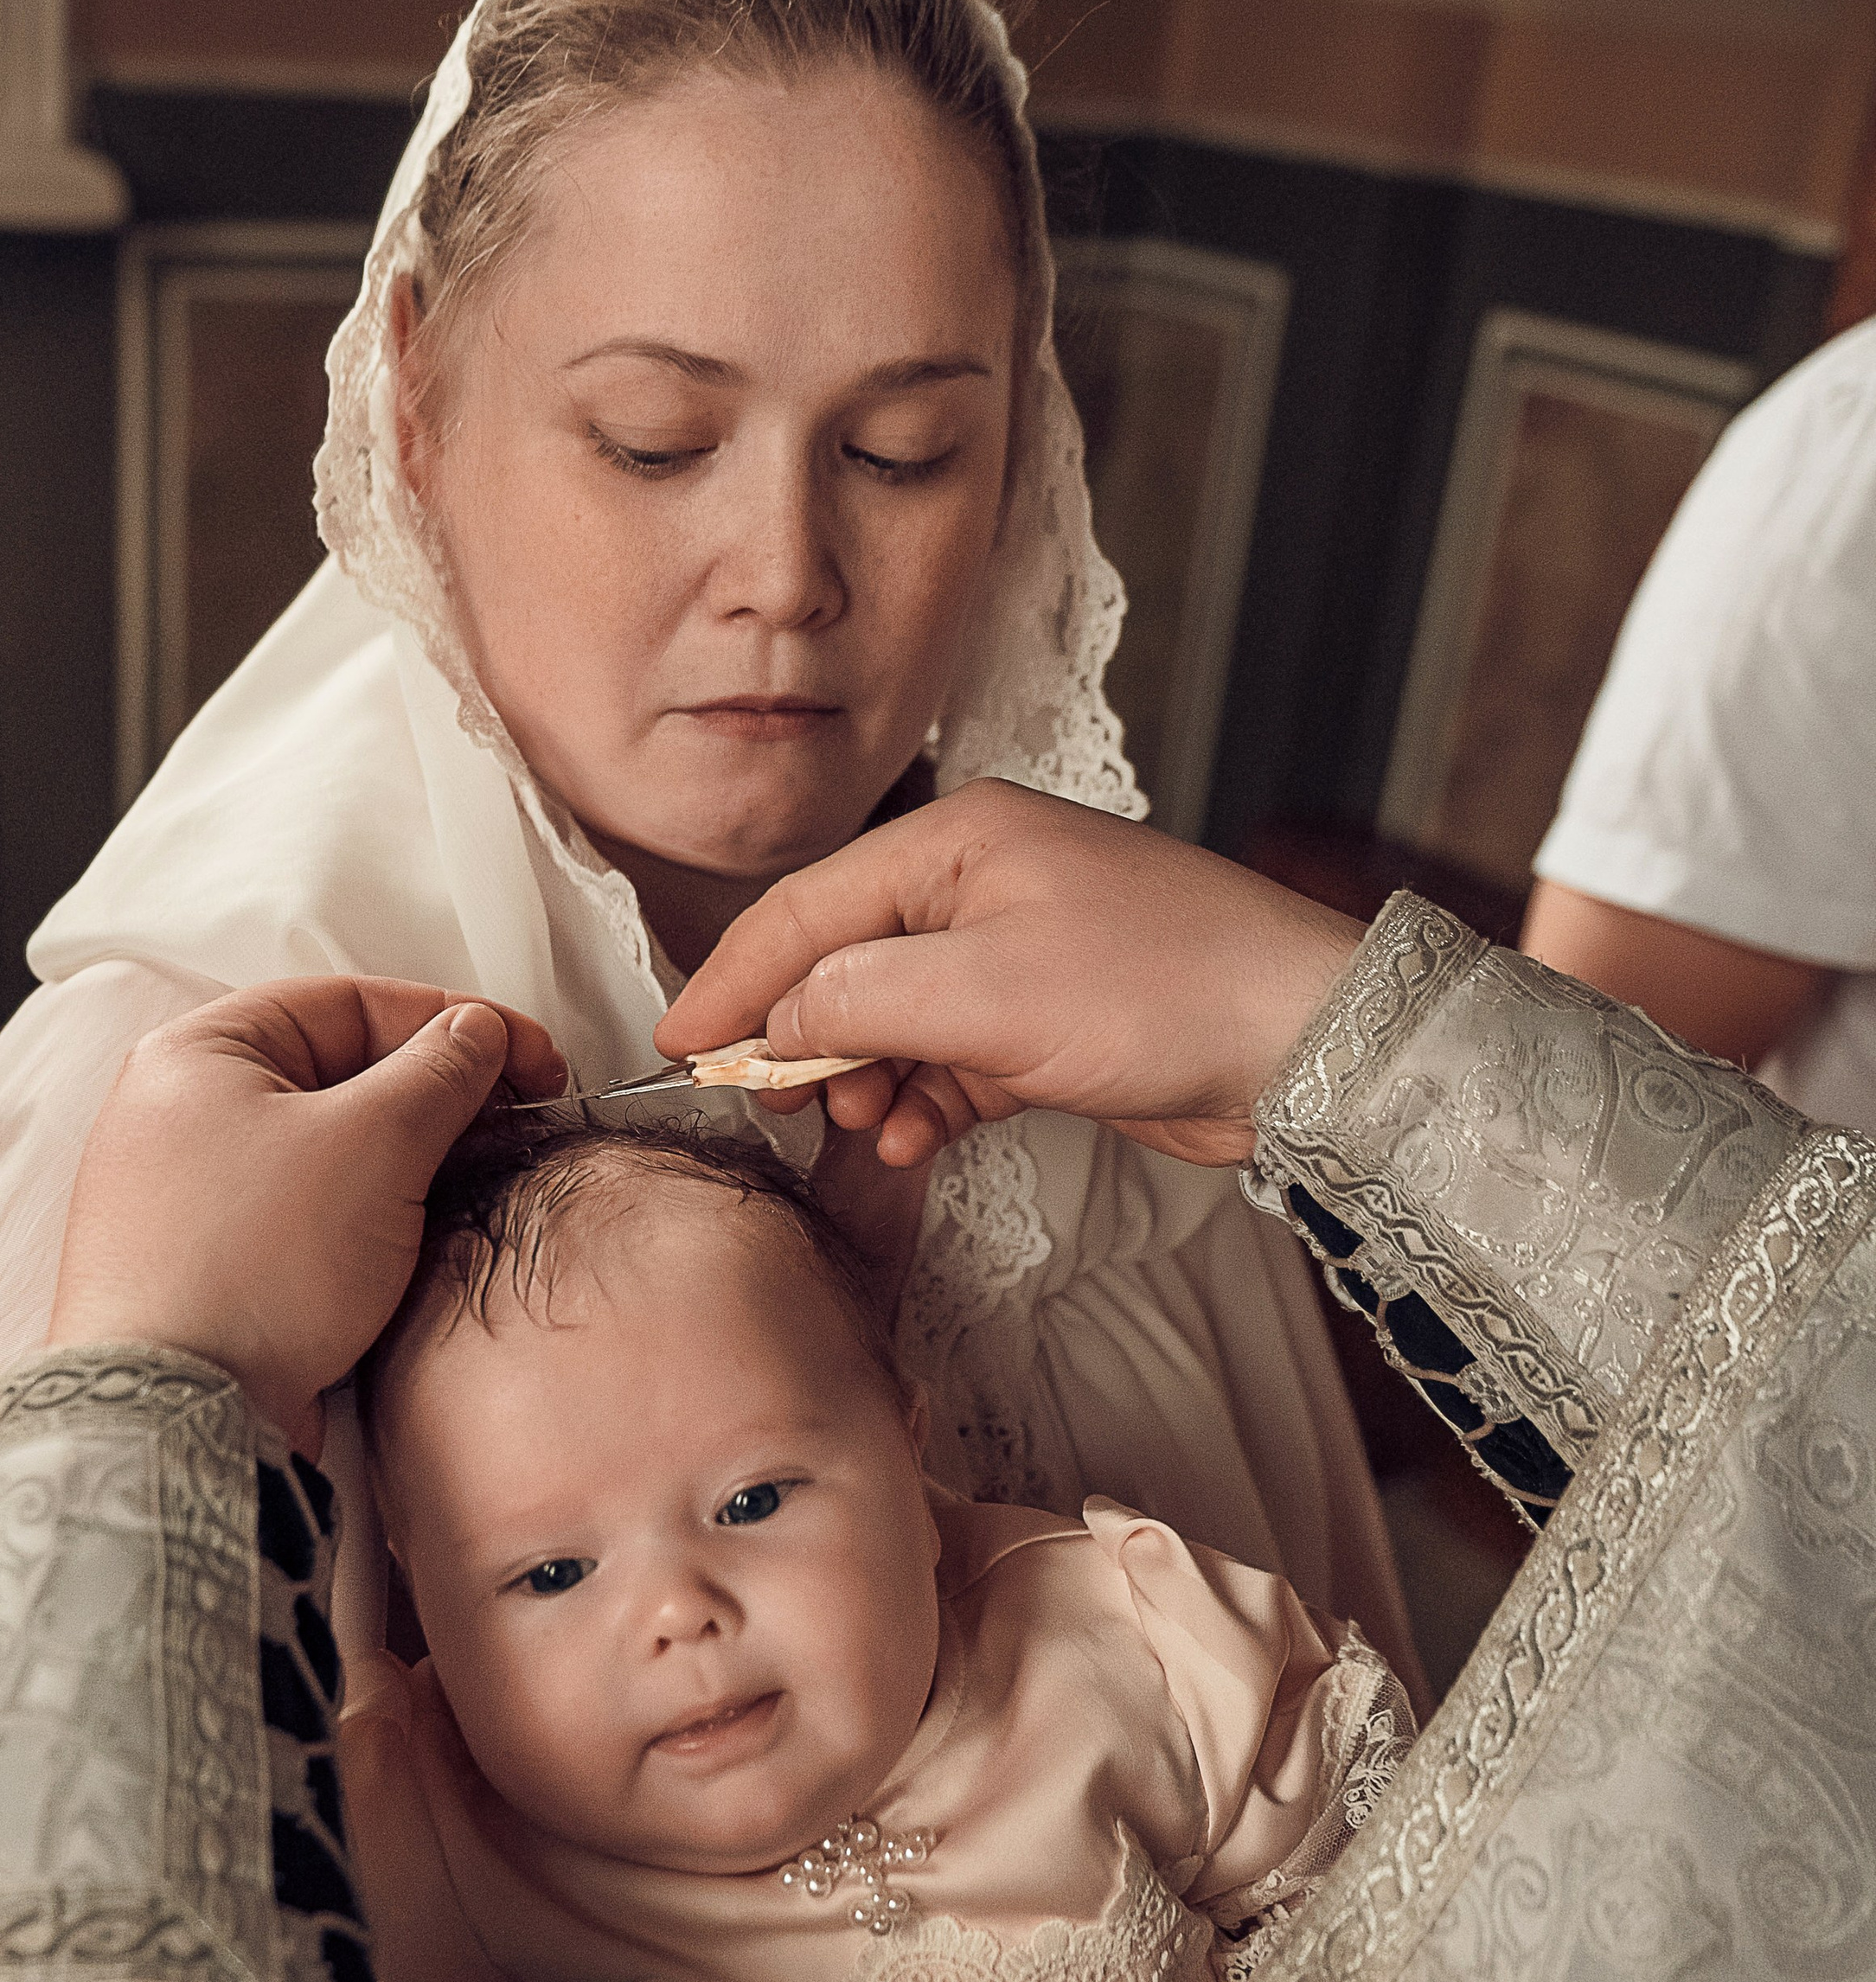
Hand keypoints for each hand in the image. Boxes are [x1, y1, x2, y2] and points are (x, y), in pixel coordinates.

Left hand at [49, 978, 564, 1452]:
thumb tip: (476, 1036)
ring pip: (331, 1149)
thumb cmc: (248, 1269)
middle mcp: (183, 1115)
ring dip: (410, 1158)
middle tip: (512, 1118)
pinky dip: (371, 1215)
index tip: (526, 1057)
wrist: (180, 1417)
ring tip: (474, 1178)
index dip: (452, 1022)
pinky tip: (419, 1236)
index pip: (350, 1002)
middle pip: (342, 1073)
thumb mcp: (372, 1142)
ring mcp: (195, 1195)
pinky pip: (311, 1215)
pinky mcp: (216, 1266)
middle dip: (438, 1093)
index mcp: (199, 1053)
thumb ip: (439, 1073)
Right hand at [659, 782, 1361, 1166]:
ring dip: (868, 1080)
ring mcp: (1022, 954)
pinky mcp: (1054, 1023)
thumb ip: (858, 1001)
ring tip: (863, 1125)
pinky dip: (927, 1101)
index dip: (734, 979)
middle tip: (769, 1104)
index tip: (679, 1042)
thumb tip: (773, 1025)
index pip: (808, 907)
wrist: (1303, 1042)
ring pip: (899, 1020)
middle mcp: (984, 885)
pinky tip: (916, 1139)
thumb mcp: (984, 995)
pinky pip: (955, 1061)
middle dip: (805, 1039)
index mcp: (959, 842)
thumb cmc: (1162, 990)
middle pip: (847, 962)